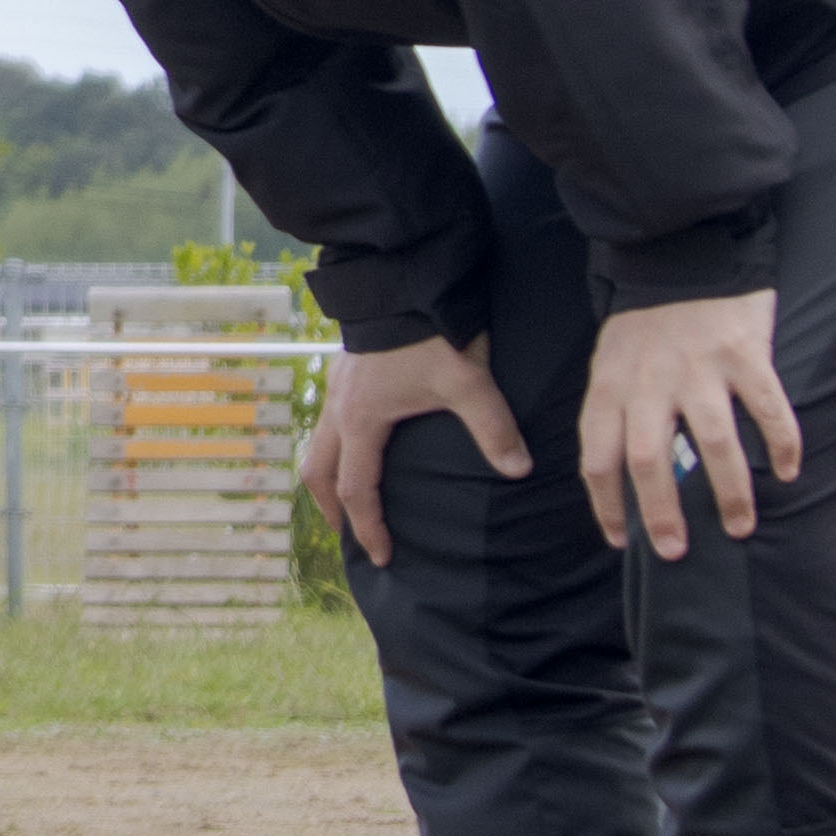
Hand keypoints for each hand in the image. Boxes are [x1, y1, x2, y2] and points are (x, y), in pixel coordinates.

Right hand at [300, 334, 524, 566]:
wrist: (401, 280)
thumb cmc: (429, 334)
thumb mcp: (468, 383)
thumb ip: (493, 429)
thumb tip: (519, 470)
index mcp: (361, 422)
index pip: (356, 490)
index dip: (368, 527)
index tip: (382, 556)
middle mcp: (338, 409)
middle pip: (317, 472)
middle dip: (331, 507)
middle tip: (350, 532)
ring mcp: (335, 387)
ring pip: (317, 443)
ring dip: (328, 476)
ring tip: (347, 494)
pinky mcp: (343, 370)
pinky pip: (328, 420)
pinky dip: (336, 445)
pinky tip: (361, 440)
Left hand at [581, 290, 800, 558]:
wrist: (680, 252)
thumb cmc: (644, 322)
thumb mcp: (611, 363)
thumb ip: (617, 413)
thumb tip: (627, 479)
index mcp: (611, 386)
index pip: (598, 458)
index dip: (607, 505)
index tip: (622, 541)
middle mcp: (651, 382)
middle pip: (650, 461)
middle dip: (662, 514)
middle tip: (676, 552)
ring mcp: (699, 369)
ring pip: (714, 444)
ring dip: (729, 494)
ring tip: (738, 528)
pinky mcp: (743, 354)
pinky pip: (768, 410)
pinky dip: (781, 445)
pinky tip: (787, 473)